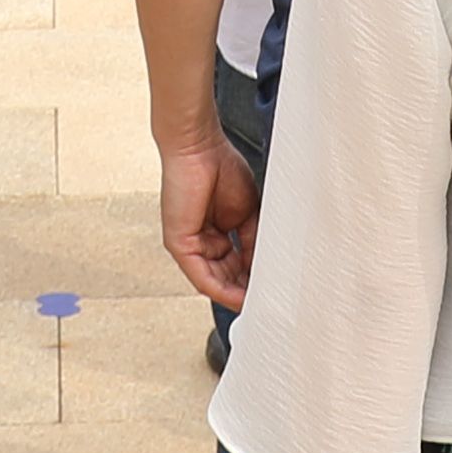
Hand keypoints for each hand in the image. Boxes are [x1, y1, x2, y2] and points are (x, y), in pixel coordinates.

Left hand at [159, 124, 260, 306]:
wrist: (200, 147)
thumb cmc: (220, 167)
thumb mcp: (248, 212)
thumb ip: (253, 241)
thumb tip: (265, 266)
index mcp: (216, 235)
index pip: (236, 268)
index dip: (254, 281)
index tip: (273, 292)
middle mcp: (201, 243)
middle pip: (226, 278)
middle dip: (247, 293)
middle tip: (270, 304)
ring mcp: (189, 245)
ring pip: (215, 282)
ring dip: (236, 296)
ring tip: (259, 305)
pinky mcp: (179, 244)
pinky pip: (201, 276)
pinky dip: (221, 290)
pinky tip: (239, 297)